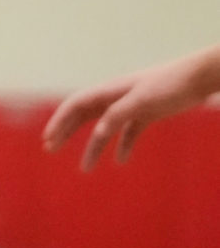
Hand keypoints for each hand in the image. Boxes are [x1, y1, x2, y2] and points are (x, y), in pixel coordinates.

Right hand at [44, 49, 219, 170]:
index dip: (59, 121)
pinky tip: (120, 160)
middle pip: (84, 116)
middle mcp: (115, 98)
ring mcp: (130, 106)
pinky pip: (127, 133)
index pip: (76, 105)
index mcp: (110, 91)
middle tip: (49, 149)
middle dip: (65, 132)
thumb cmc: (170, 85)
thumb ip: (118, 114)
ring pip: (104, 128)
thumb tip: (98, 132)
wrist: (198, 78)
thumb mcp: (143, 100)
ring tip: (85, 169)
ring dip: (92, 147)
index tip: (48, 139)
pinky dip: (121, 146)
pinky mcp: (146, 114)